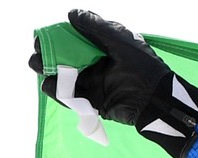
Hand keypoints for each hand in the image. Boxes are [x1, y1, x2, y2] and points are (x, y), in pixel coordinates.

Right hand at [29, 10, 197, 157]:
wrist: (158, 98)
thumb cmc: (144, 65)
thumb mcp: (121, 40)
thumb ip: (97, 26)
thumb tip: (71, 14)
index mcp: (100, 49)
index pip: (70, 40)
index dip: (53, 38)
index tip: (42, 37)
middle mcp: (93, 65)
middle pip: (61, 59)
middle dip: (45, 55)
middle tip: (39, 54)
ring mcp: (92, 84)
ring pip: (61, 78)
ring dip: (47, 72)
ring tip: (42, 67)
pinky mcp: (92, 102)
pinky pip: (69, 97)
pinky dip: (56, 91)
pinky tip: (50, 83)